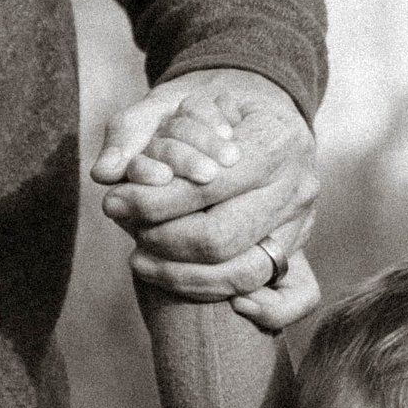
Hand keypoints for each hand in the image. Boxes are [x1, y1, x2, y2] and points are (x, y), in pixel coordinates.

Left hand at [93, 69, 316, 324]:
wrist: (259, 114)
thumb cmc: (208, 109)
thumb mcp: (172, 100)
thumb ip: (132, 131)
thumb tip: (104, 173)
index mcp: (275, 138)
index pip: (209, 186)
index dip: (156, 202)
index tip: (114, 203)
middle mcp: (298, 183)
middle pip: (223, 237)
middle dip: (165, 241)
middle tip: (131, 235)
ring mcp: (303, 220)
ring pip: (247, 272)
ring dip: (184, 277)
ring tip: (143, 260)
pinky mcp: (301, 248)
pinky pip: (290, 296)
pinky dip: (252, 306)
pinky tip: (205, 294)